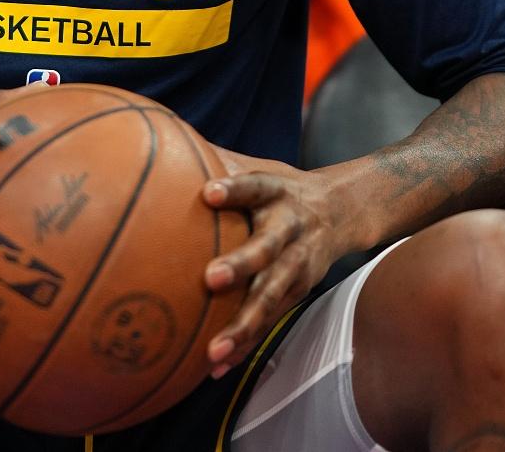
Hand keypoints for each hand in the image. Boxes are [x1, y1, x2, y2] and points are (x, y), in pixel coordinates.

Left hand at [200, 148, 359, 377]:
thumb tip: (160, 139)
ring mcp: (298, 265)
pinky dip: (245, 344)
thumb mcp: (259, 168)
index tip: (208, 192)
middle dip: (241, 265)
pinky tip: (215, 367)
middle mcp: (290, 229)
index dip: (234, 188)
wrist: (344, 210)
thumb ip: (217, 160)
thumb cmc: (281, 189)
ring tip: (214, 350)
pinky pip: (269, 321)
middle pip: (268, 248)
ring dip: (244, 324)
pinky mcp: (298, 293)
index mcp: (276, 192)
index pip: (255, 186)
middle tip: (210, 279)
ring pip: (271, 296)